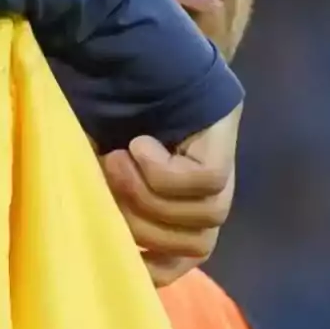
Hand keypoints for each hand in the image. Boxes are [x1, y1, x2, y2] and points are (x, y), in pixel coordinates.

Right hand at [101, 104, 241, 285]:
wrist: (129, 57)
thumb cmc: (108, 121)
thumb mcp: (104, 174)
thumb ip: (113, 207)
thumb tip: (105, 247)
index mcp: (183, 211)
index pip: (183, 262)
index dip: (155, 271)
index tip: (116, 256)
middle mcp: (210, 198)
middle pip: (191, 245)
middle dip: (137, 222)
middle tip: (102, 178)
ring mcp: (226, 172)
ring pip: (201, 219)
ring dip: (147, 194)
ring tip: (116, 157)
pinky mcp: (227, 147)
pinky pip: (203, 181)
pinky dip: (162, 168)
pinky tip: (141, 143)